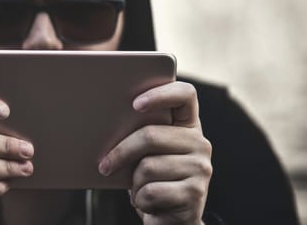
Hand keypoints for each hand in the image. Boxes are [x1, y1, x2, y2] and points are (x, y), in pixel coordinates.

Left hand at [99, 82, 211, 224]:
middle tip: (104, 166)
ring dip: (134, 183)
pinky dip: (140, 200)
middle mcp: (199, 143)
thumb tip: (106, 125)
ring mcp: (201, 167)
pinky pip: (152, 190)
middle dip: (121, 152)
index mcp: (187, 126)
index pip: (185, 94)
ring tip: (139, 188)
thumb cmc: (153, 181)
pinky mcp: (196, 192)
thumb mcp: (147, 155)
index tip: (134, 104)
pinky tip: (148, 203)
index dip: (160, 94)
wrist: (171, 221)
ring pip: (147, 166)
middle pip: (151, 134)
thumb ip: (141, 136)